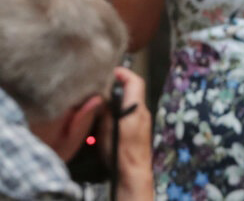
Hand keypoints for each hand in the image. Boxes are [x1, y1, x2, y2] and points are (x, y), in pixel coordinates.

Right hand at [106, 66, 153, 200]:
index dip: (124, 73)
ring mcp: (143, 121)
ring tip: (101, 103)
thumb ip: (105, 110)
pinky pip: (131, 114)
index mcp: (136, 108)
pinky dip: (120, 112)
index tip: (111, 71)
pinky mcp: (140, 131)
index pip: (135, 81)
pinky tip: (107, 119)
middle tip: (101, 87)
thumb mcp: (107, 129)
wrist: (133, 173)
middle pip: (133, 92)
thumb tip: (100, 97)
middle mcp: (143, 111)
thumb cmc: (120, 151)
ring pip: (130, 104)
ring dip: (118, 101)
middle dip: (118, 87)